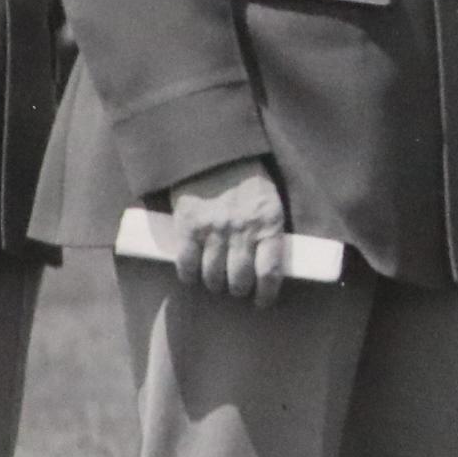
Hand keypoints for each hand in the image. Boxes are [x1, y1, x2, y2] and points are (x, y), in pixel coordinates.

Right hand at [166, 158, 290, 306]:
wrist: (214, 154)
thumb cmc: (247, 179)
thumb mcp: (271, 201)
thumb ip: (270, 229)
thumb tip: (268, 263)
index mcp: (268, 225)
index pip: (269, 272)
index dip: (266, 294)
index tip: (263, 302)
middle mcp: (241, 231)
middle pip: (239, 279)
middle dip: (238, 290)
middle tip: (237, 290)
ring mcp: (213, 230)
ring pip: (213, 275)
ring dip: (215, 285)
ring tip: (216, 283)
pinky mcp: (187, 226)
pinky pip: (186, 263)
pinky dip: (189, 276)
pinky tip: (193, 277)